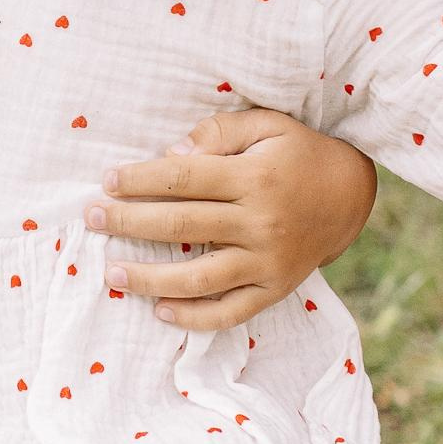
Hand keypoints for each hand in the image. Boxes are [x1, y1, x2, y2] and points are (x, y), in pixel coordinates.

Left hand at [86, 110, 377, 328]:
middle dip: (130, 221)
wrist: (350, 196)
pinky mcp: (274, 289)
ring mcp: (268, 262)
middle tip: (92, 218)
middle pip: (182, 224)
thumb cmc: (298, 154)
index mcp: (255, 177)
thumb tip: (172, 152)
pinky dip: (195, 317)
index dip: (140, 179)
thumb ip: (219, 132)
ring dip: (151, 278)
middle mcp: (261, 222)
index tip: (107, 181)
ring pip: (199, 277)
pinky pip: (231, 311)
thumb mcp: (266, 125)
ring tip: (113, 273)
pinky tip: (161, 312)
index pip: (184, 177)